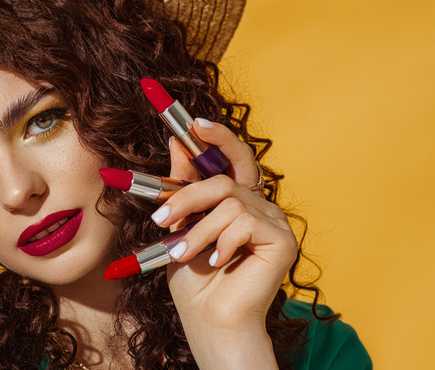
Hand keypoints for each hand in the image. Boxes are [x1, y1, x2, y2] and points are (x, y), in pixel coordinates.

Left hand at [156, 118, 297, 368]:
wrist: (208, 319)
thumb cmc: (193, 277)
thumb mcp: (180, 224)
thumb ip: (184, 185)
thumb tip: (178, 143)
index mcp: (238, 200)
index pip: (233, 157)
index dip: (217, 136)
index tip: (191, 123)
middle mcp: (260, 206)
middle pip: (226, 177)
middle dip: (188, 194)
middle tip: (160, 217)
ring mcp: (275, 222)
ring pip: (228, 200)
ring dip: (196, 229)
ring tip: (179, 254)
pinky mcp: (282, 240)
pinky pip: (243, 222)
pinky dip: (220, 242)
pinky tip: (216, 262)